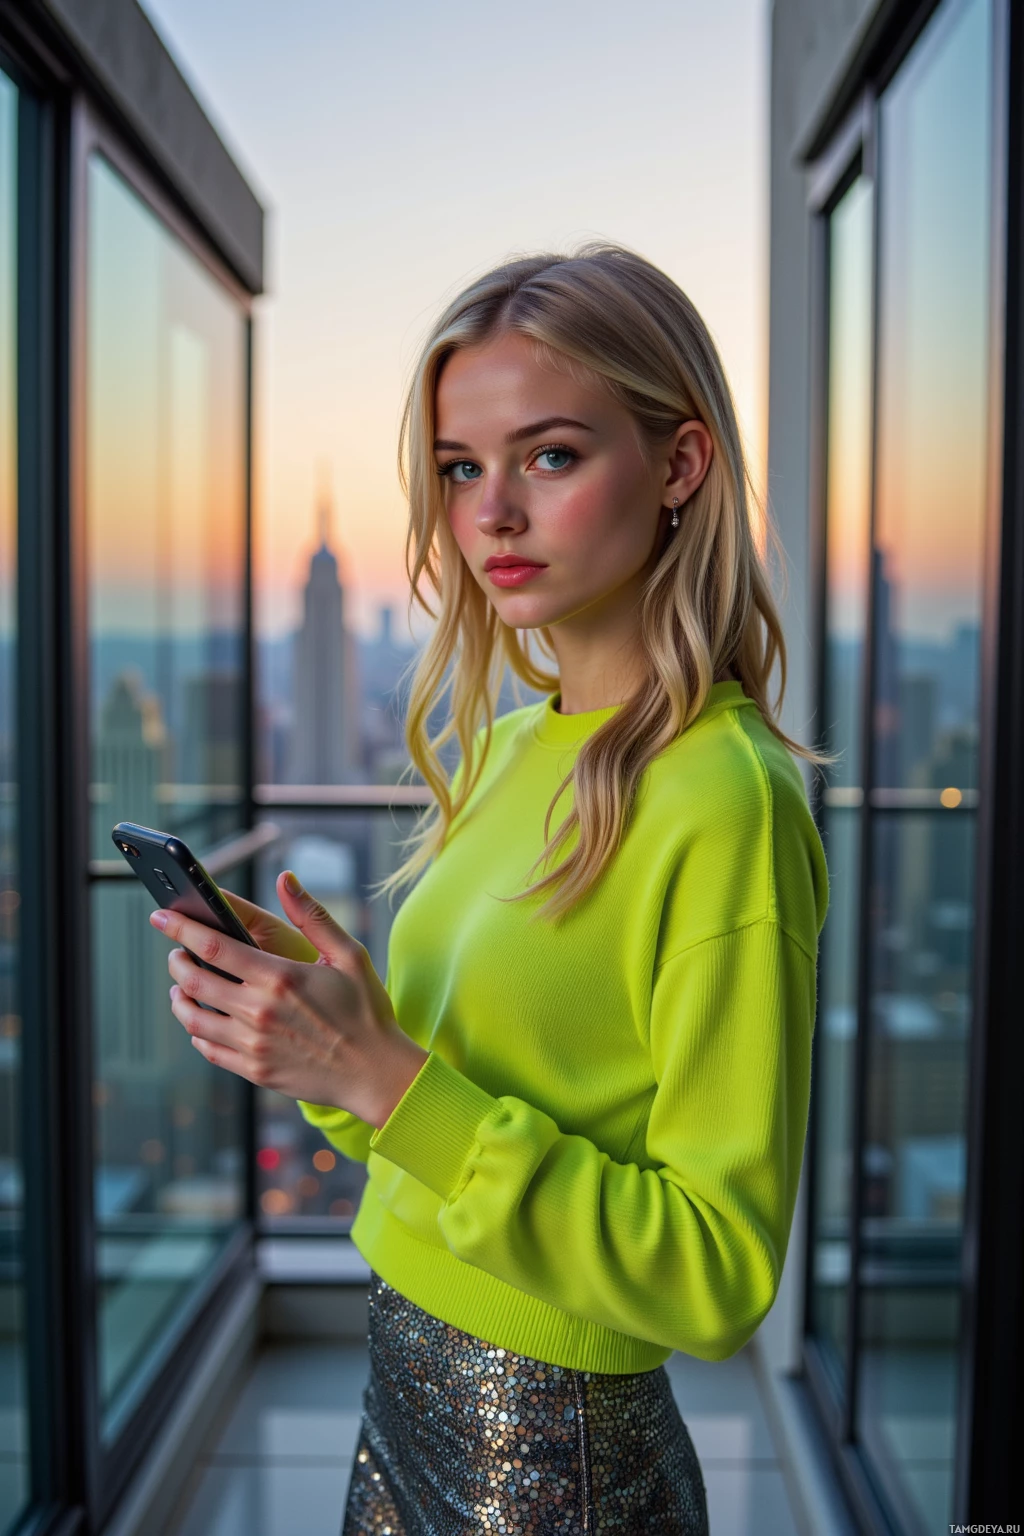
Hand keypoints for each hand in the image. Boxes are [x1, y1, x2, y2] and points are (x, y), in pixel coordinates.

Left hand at [151, 871, 429, 1128]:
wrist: (376, 1072)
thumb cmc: (366, 1010)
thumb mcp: (349, 955)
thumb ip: (312, 916)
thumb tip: (285, 879)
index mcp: (279, 977)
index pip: (213, 946)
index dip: (181, 928)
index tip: (161, 916)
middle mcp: (259, 1011)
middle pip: (195, 981)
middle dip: (176, 961)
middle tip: (175, 952)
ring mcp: (253, 1045)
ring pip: (194, 1019)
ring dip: (179, 998)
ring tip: (181, 986)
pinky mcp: (254, 1070)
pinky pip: (209, 1049)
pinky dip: (196, 1032)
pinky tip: (200, 1022)